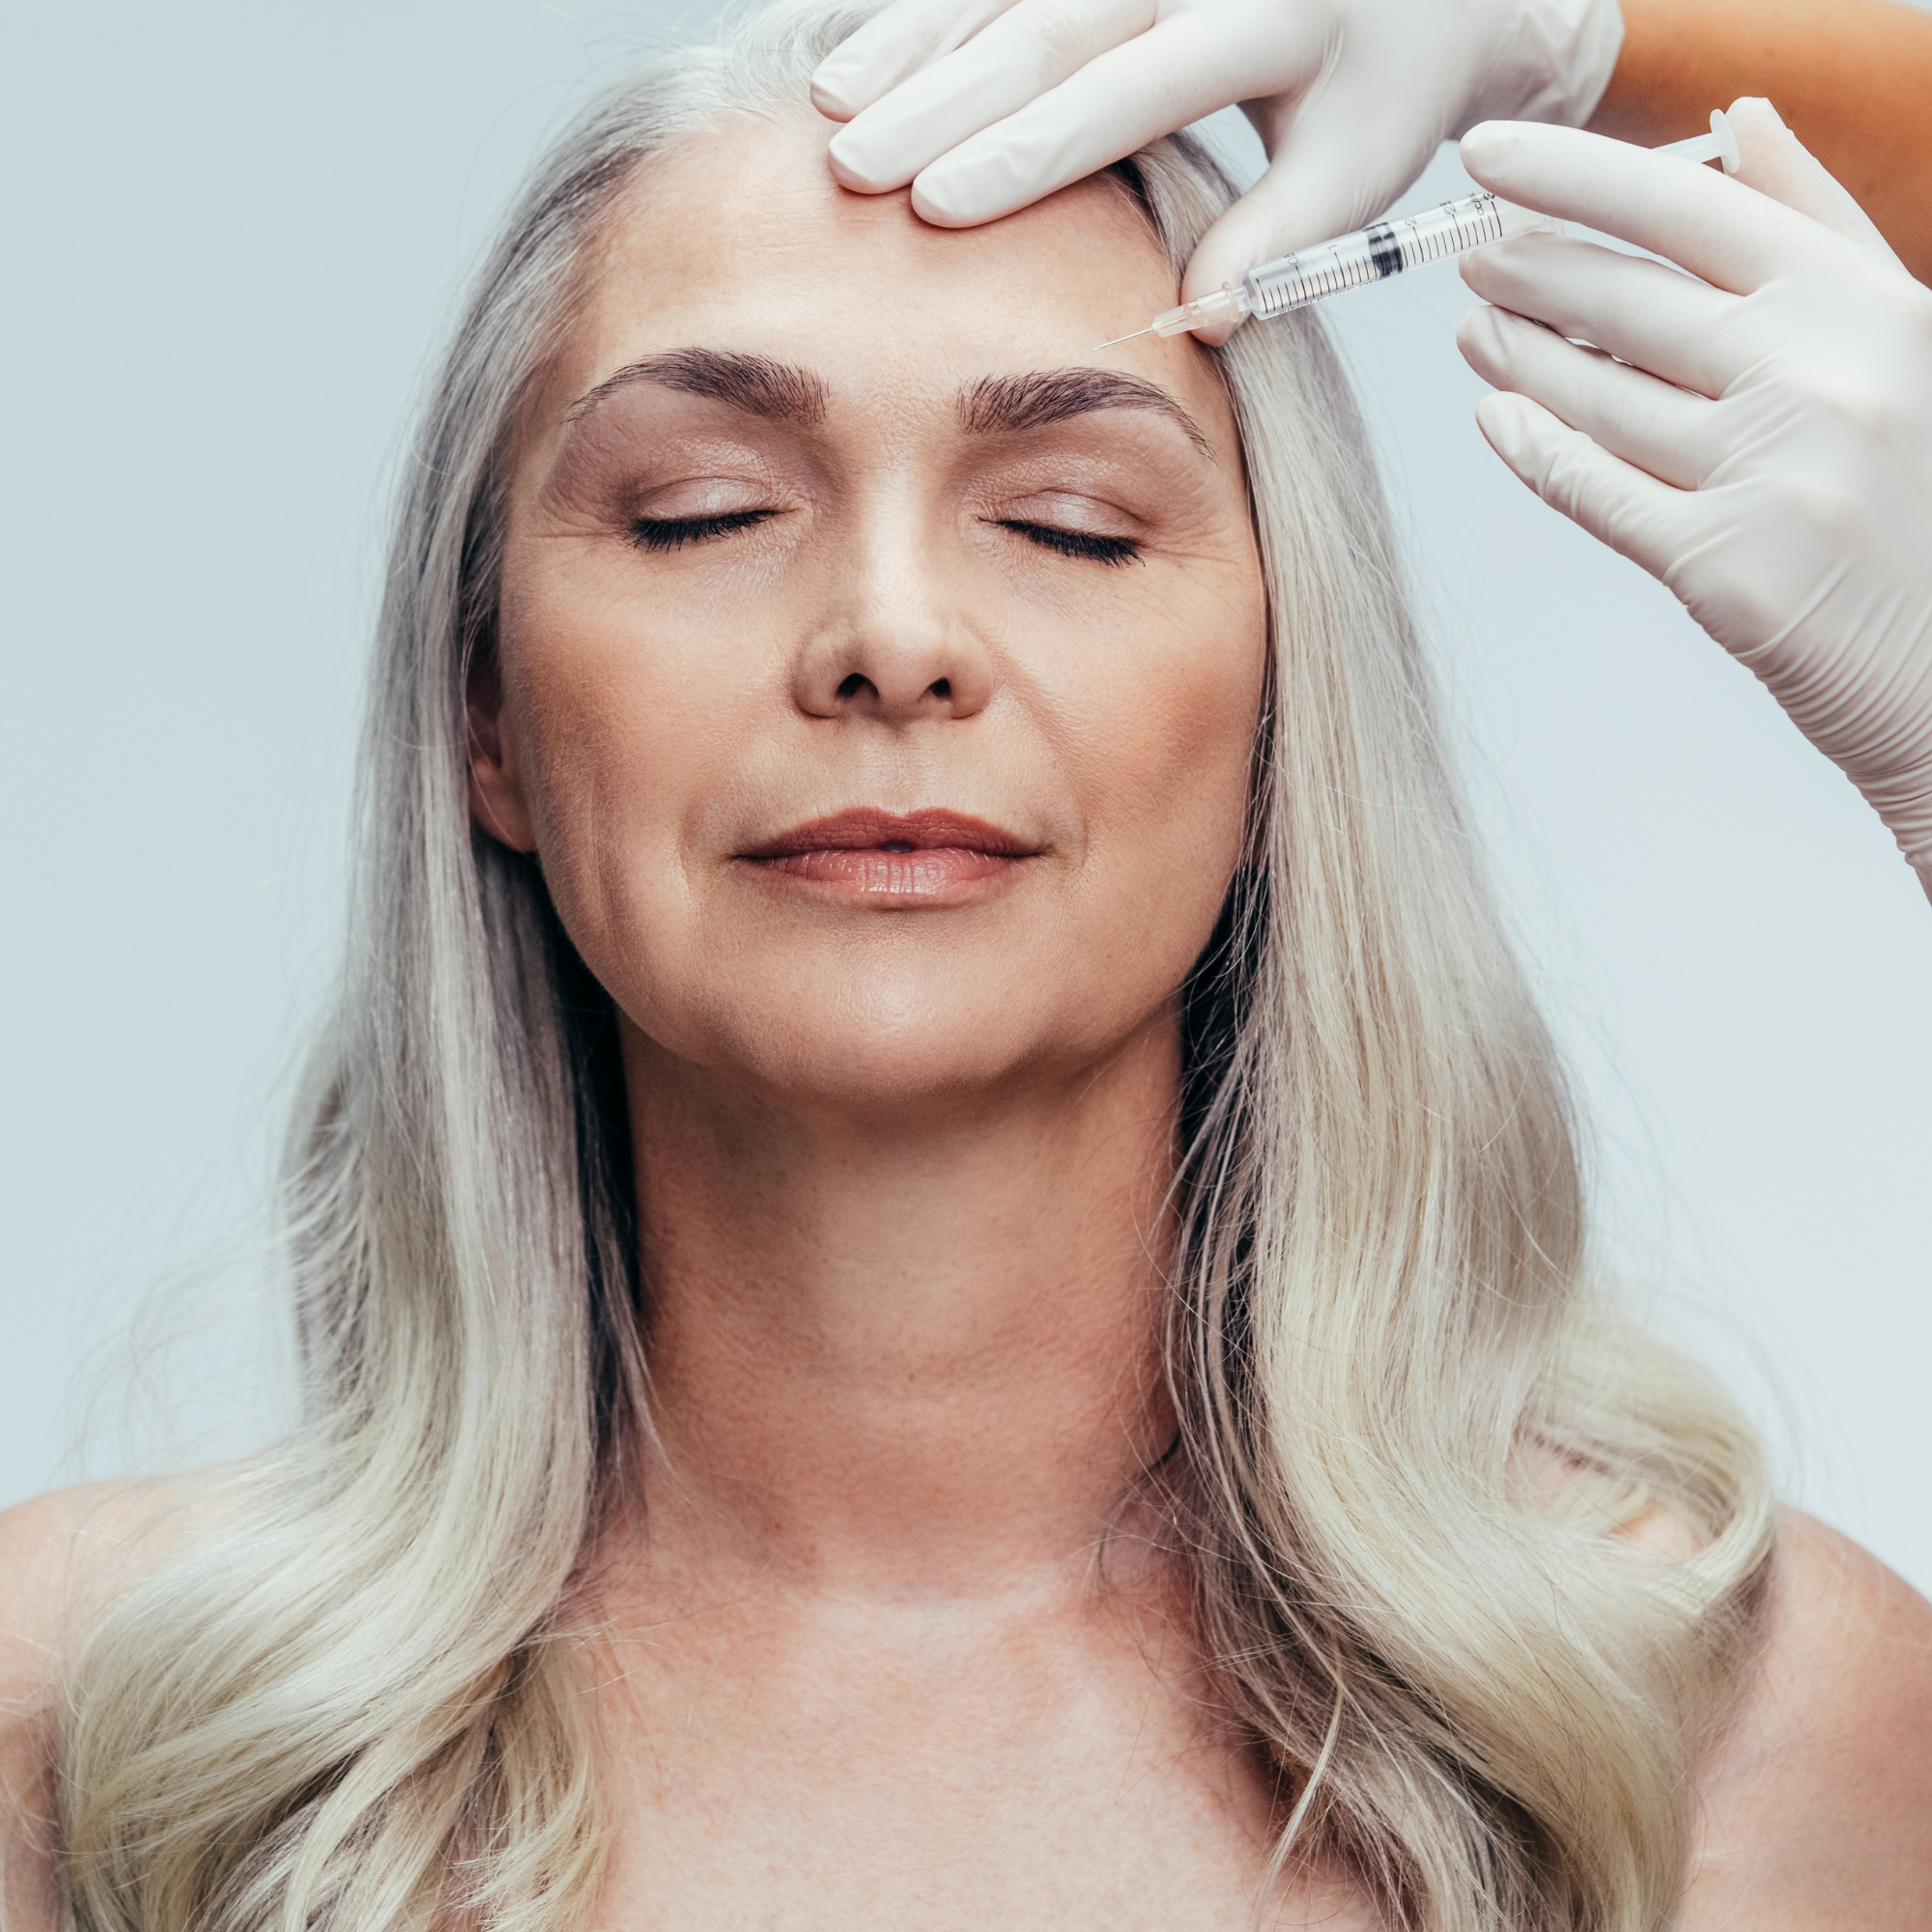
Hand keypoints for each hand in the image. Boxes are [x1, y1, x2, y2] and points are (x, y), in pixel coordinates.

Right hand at [808, 0, 1623, 334]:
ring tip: (828, 111)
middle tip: (850, 166)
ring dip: (909, 48)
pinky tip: (856, 60)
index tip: (938, 207)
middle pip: (1045, 33)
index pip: (1124, 91)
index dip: (1024, 150)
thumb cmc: (1377, 92)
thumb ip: (1278, 239)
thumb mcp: (1355, 167)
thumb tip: (1196, 320)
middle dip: (936, 100)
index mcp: (1261, 22)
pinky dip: (923, 16)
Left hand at [1456, 100, 1931, 897]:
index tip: (1493, 157)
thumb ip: (1817, 225)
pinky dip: (1533, 450)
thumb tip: (1739, 123)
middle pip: (1627, 303)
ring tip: (1476, 330)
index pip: (1688, 210)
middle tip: (1473, 256)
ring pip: (1599, 397)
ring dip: (1518, 357)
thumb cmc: (1921, 493)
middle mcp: (1818, 378)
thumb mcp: (1901, 335)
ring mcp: (1768, 475)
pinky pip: (1595, 490)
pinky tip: (1497, 419)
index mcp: (1862, 304)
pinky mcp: (1722, 566)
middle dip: (1529, 271)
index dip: (1573, 175)